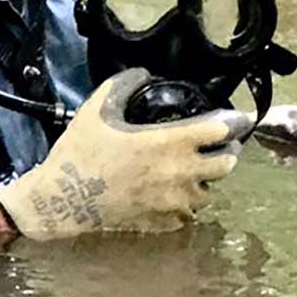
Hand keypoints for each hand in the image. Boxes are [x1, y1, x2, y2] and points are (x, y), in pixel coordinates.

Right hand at [0, 70, 254, 240]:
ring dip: (206, 180)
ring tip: (194, 172)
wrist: (61, 200)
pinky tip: (172, 195)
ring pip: (209, 193)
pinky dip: (185, 205)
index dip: (231, 121)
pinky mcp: (162, 222)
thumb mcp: (96, 110)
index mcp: (167, 143)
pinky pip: (187, 215)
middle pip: (226, 165)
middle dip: (227, 152)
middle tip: (221, 145)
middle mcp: (178, 174)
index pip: (219, 130)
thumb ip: (122, 86)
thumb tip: (142, 73)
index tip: (235, 118)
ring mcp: (173, 203)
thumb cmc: (79, 153)